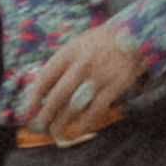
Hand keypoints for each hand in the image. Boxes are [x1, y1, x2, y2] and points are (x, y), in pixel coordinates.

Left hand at [20, 18, 144, 142]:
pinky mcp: (115, 86)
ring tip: (55, 132)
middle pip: (58, 95)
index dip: (34, 96)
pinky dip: (84, 124)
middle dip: (46, 114)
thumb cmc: (104, 40)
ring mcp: (99, 76)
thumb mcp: (79, 43)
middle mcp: (82, 64)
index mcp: (70, 52)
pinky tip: (76, 131)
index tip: (29, 109)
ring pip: (75, 106)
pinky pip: (96, 111)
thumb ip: (64, 62)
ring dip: (62, 122)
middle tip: (40, 125)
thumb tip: (46, 86)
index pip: (45, 76)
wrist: (137, 33)